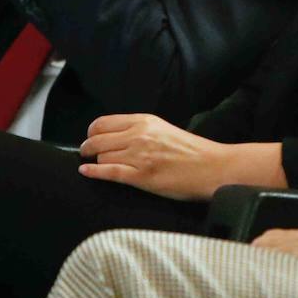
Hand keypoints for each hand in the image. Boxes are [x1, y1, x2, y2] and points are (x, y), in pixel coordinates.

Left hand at [78, 113, 226, 200]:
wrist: (212, 167)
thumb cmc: (192, 151)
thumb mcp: (164, 129)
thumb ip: (140, 130)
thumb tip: (115, 137)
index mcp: (145, 121)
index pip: (103, 122)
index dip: (92, 132)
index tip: (91, 139)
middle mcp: (139, 135)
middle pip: (97, 139)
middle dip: (88, 147)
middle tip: (87, 153)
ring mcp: (139, 156)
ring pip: (102, 156)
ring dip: (98, 162)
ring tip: (99, 165)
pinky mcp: (141, 176)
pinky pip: (109, 172)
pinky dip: (94, 172)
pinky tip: (85, 171)